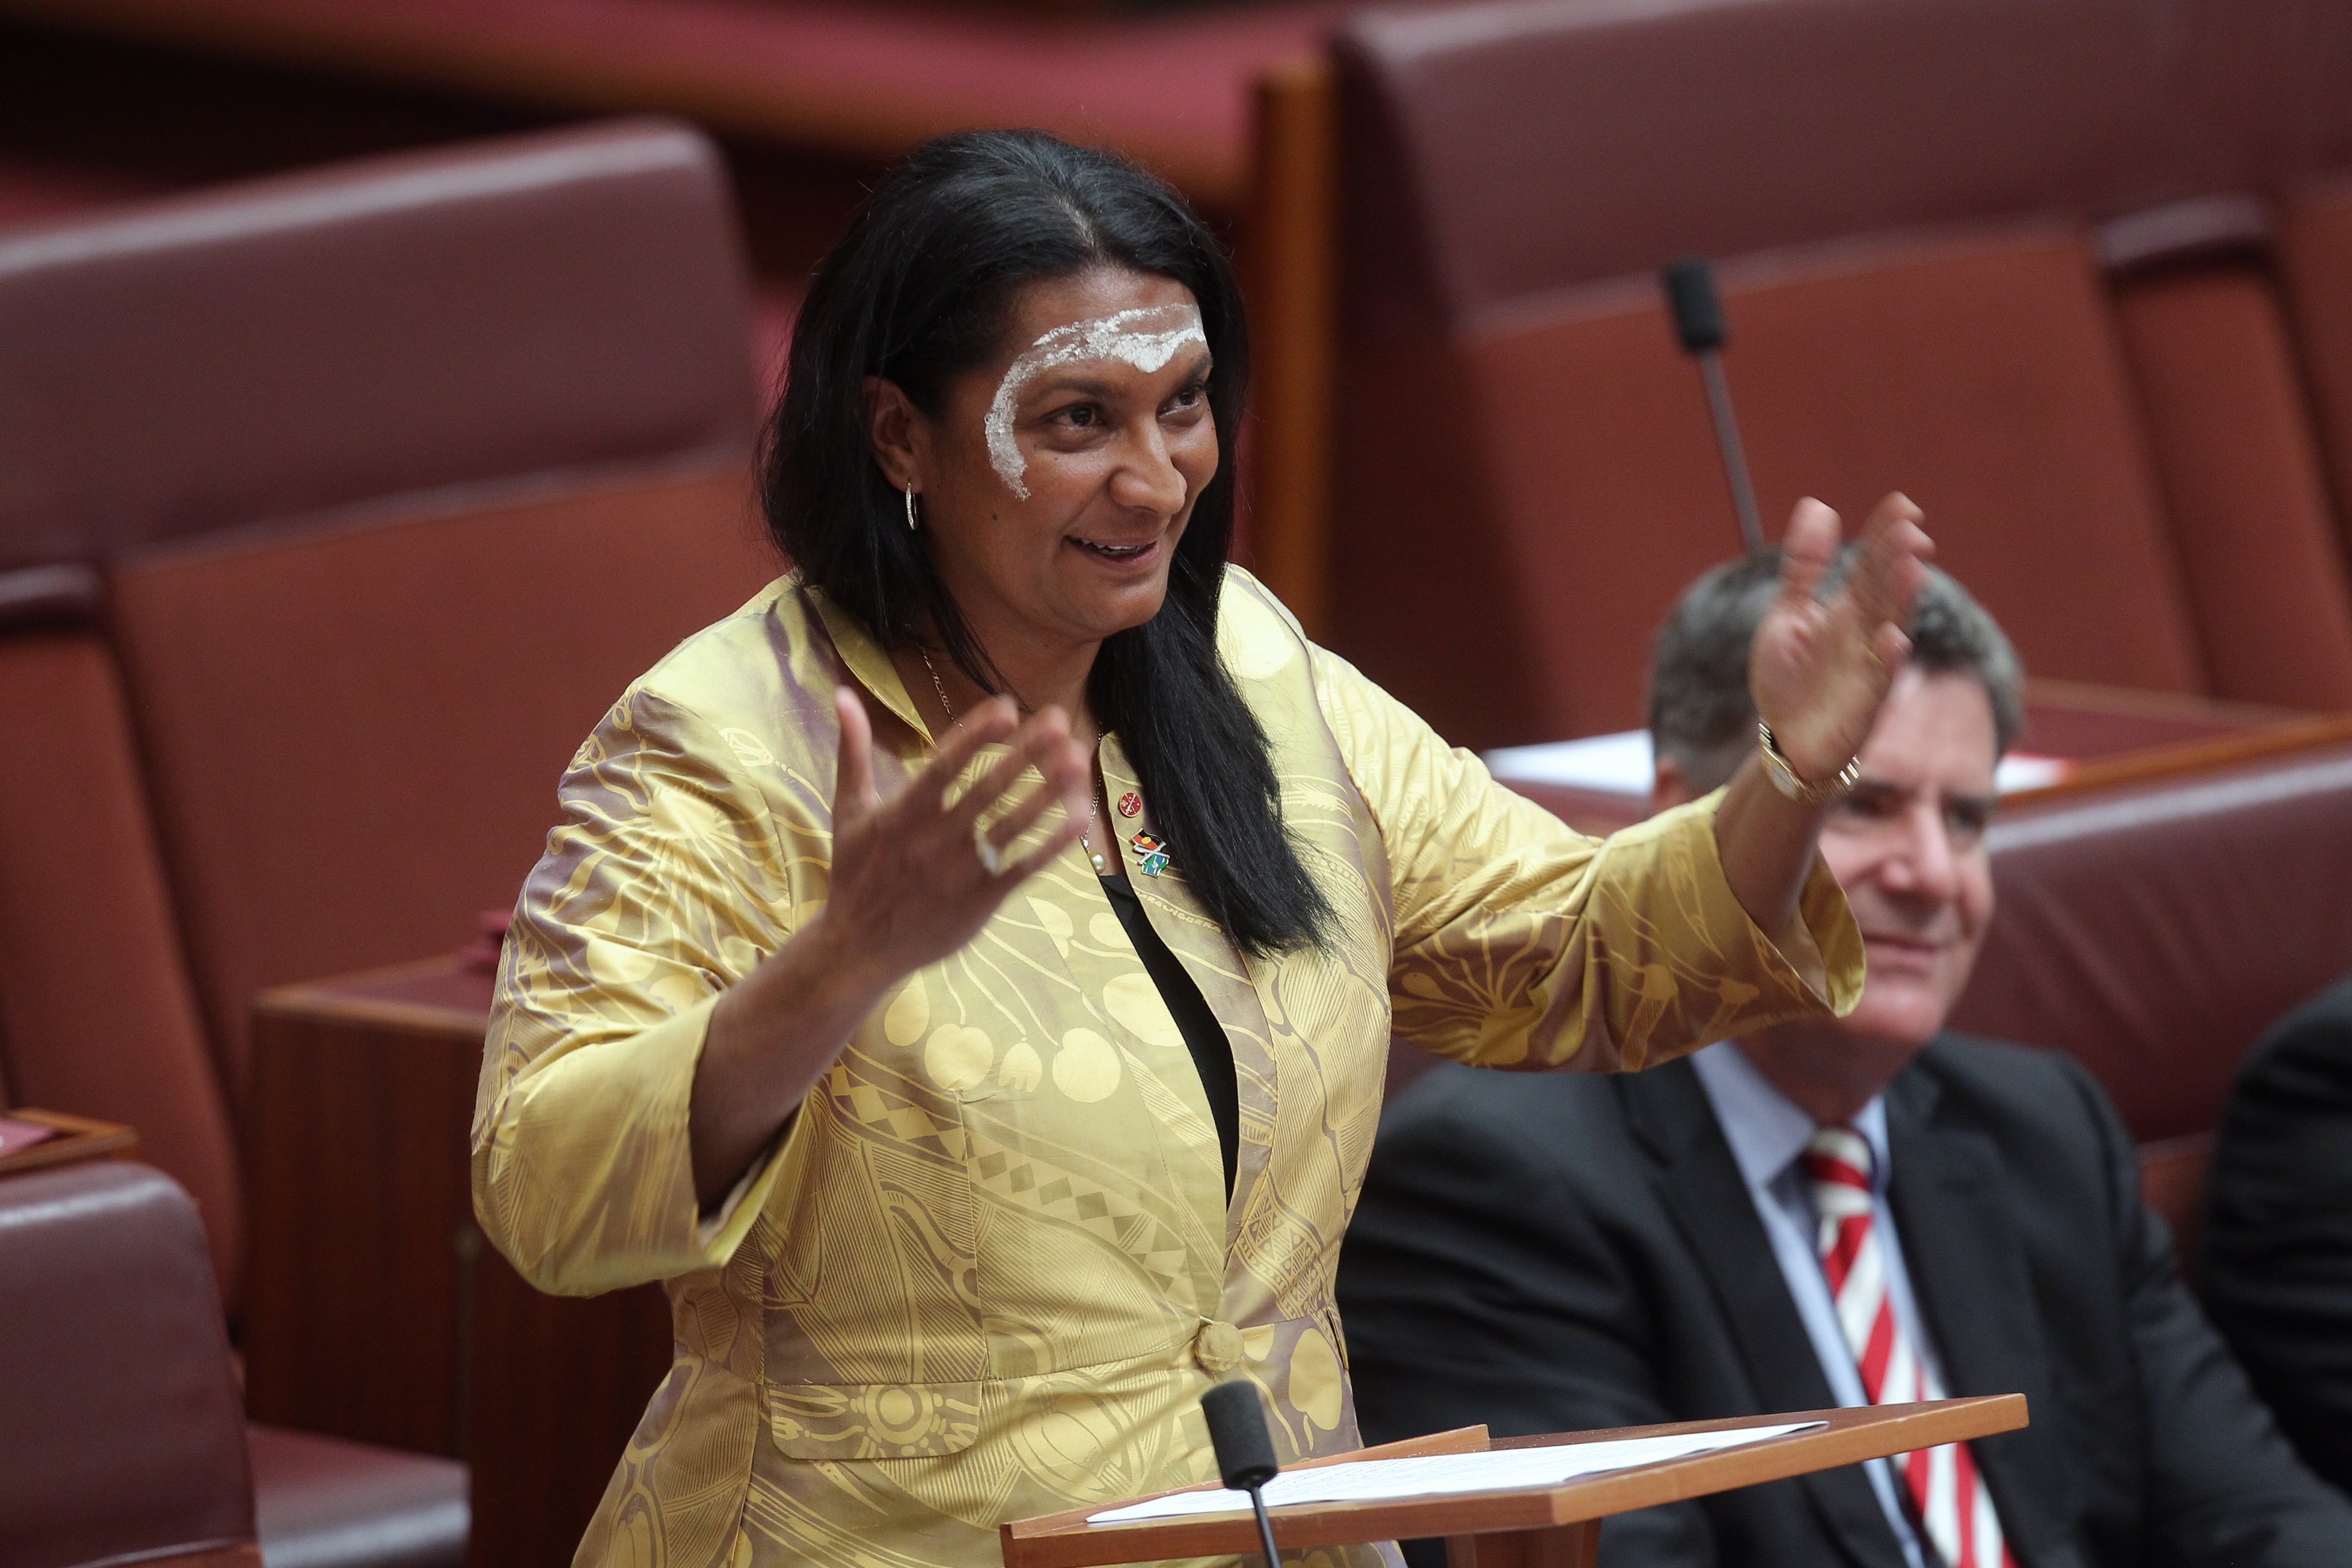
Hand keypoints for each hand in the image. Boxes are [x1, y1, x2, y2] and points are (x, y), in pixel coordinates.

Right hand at [815, 685, 1090, 987]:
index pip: (944, 764)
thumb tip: (843, 693)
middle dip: (1026, 752)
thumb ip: (852, 751)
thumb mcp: (848, 810)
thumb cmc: (855, 873)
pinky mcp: (980, 901)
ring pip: (1012, 826)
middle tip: (1060, 720)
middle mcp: (934, 840)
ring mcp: (960, 872)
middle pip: (987, 789)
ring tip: (1079, 759)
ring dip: (1048, 791)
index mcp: (902, 813)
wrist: (859, 948)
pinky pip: (1023, 868)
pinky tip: (1078, 815)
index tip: (1006, 707)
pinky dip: (1051, 844)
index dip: (976, 735)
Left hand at [1748, 494, 1932, 780]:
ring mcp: (1866, 670)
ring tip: (1914, 568)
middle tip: (1911, 527)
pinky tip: (1893, 637)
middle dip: (1897, 561)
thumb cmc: (1789, 681)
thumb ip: (1805, 566)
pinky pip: (1879, 683)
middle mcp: (1863, 636)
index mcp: (1846, 612)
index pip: (1870, 566)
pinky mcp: (1862, 707)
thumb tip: (1818, 505)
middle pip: (1884, 592)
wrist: (1785, 744)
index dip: (1884, 536)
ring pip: (1890, 629)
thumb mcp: (1788, 615)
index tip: (1901, 504)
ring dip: (1902, 601)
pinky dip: (1887, 661)